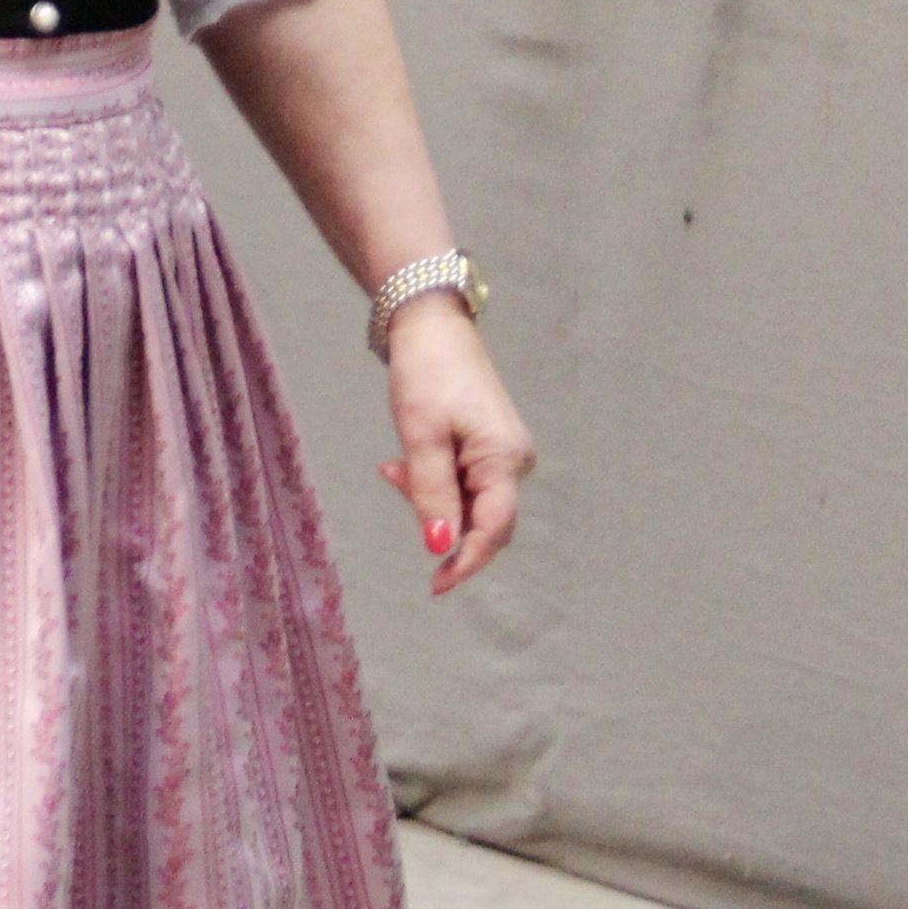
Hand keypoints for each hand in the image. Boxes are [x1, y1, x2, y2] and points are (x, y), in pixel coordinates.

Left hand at [372, 301, 532, 596]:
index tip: (436, 586)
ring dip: (429, 496)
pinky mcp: (487, 444)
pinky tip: (402, 463)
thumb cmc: (427, 374)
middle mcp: (514, 460)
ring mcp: (502, 452)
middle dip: (438, 519)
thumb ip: (431, 493)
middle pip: (480, 518)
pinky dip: (432, 479)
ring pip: (467, 500)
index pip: (492, 530)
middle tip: (396, 483)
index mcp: (505, 459)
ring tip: (394, 465)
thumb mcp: (421, 435)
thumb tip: (440, 547)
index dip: (466, 561)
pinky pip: (462, 480)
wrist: (430, 322)